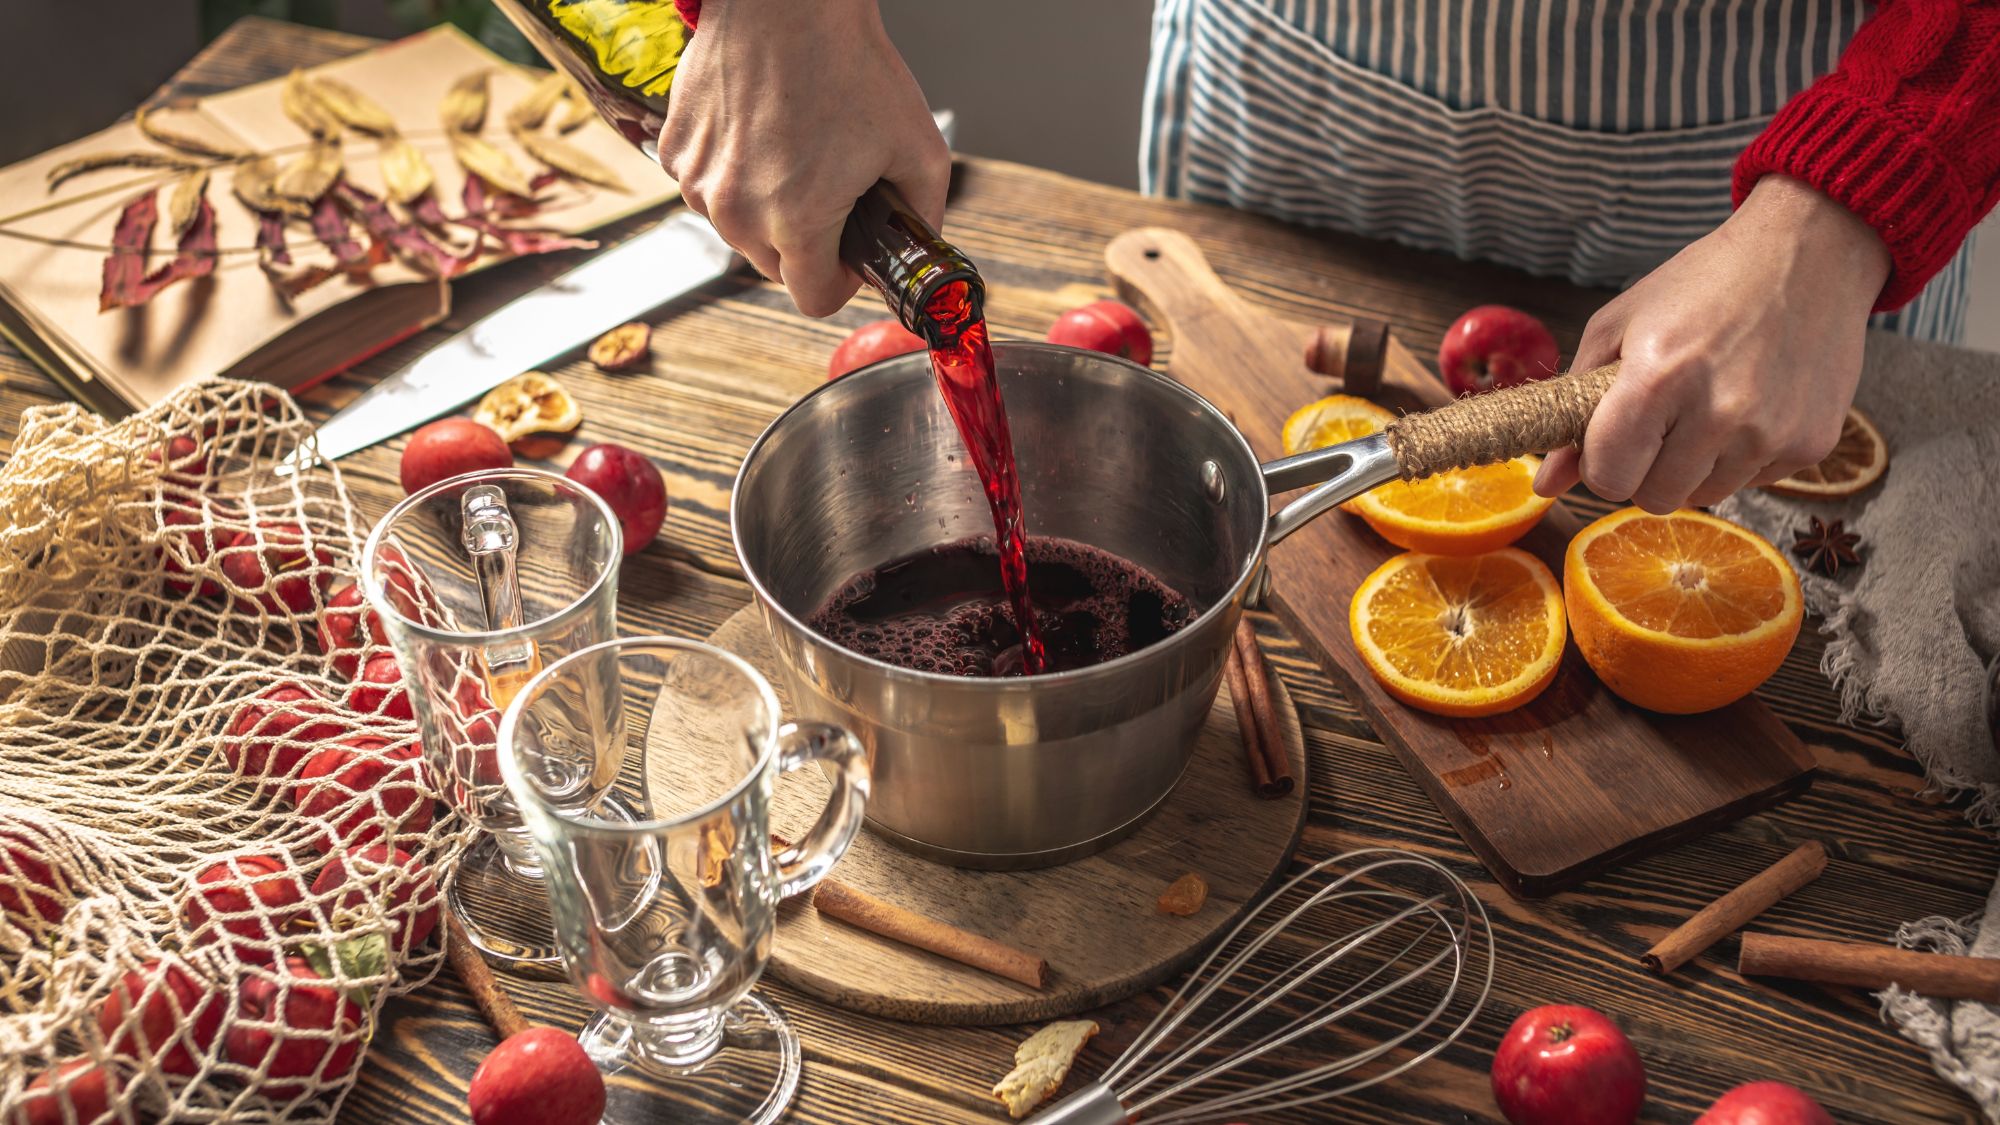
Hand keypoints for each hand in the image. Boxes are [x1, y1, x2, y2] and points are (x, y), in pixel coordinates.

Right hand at [659, 0, 950, 316]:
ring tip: (796, 153)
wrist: (786, 0)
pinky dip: (733, 174)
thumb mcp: (919, 148)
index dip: (842, 282)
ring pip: (738, 229)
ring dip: (766, 210)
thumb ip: (923, 215)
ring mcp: (698, 181)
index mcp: (796, 220)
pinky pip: (709, 188)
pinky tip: (762, 132)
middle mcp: (736, 211)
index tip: (851, 254)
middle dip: (807, 244)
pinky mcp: (676, 150)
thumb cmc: (849, 63)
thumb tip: (917, 246)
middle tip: (832, 193)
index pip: (813, 300)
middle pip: (775, 267)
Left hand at [1533, 175, 1890, 511]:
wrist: (1809, 251)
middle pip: (1655, 497)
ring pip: (1704, 496)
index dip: (1601, 464)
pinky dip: (1742, 456)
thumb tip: (1545, 485)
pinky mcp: (1813, 443)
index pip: (1609, 478)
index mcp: (1658, 378)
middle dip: (1646, 468)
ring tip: (1706, 407)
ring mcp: (1772, 432)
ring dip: (1694, 466)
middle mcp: (1719, 413)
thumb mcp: (1619, 327)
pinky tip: (1750, 403)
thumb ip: (1575, 408)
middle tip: (1660, 421)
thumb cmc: (1702, 283)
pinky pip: (1753, 482)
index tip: (1612, 440)